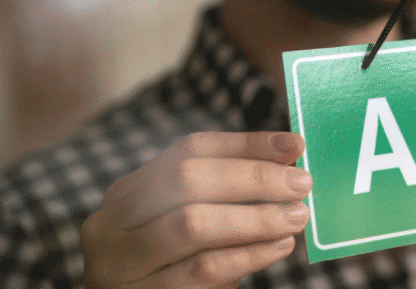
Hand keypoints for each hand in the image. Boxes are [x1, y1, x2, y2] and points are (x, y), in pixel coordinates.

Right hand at [81, 131, 311, 287]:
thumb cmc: (172, 268)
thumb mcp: (189, 225)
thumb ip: (228, 192)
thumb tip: (288, 154)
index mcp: (129, 192)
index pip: (190, 150)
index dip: (246, 144)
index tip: (294, 145)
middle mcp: (114, 222)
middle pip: (189, 179)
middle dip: (254, 177)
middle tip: (301, 183)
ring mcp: (121, 262)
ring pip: (194, 224)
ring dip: (255, 217)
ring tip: (295, 216)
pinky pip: (202, 270)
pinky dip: (247, 255)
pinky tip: (278, 247)